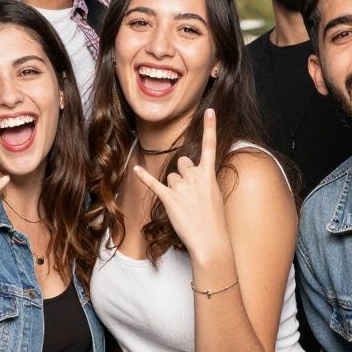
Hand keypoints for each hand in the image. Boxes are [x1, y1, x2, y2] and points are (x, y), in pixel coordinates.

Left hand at [131, 109, 228, 259]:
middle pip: (182, 163)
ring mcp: (181, 187)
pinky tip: (136, 169)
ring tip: (184, 206)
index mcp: (209, 175)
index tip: (209, 111)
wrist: (210, 241)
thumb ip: (203, 180)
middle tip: (190, 194)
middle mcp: (194, 176)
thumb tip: (192, 174)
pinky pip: (154, 183)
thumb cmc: (214, 221)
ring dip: (174, 188)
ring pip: (170, 177)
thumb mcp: (215, 195)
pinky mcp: (169, 198)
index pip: (210, 146)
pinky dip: (144, 176)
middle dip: (183, 174)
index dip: (210, 127)